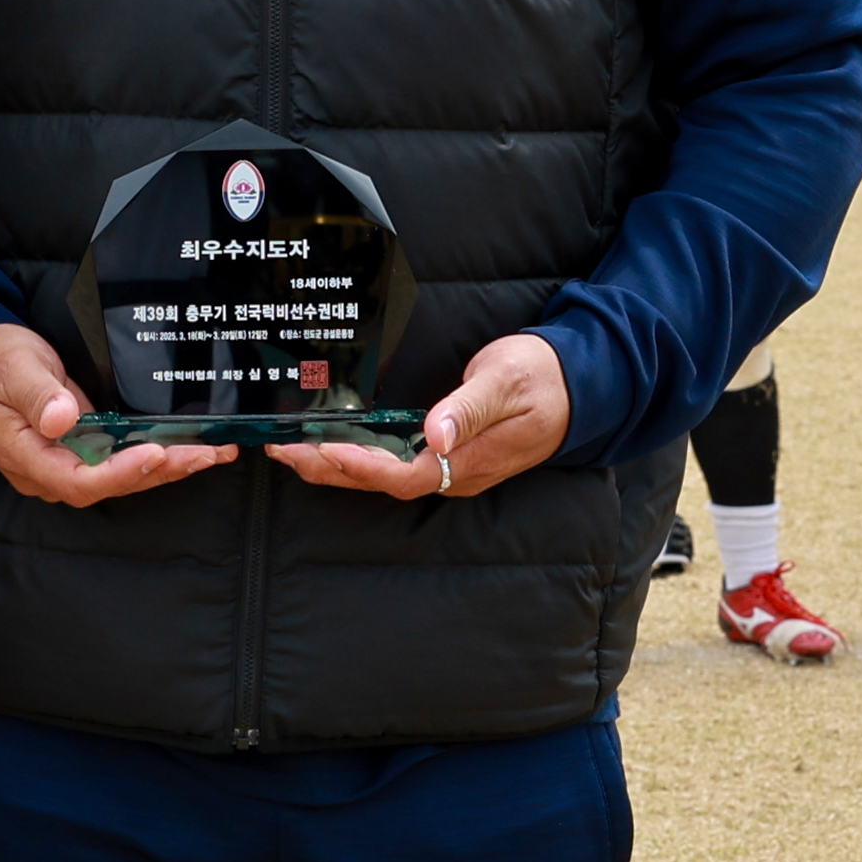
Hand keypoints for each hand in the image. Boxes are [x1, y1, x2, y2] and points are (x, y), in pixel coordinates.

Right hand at [0, 318, 227, 506]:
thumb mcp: (11, 368)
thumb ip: (37, 395)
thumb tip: (61, 418)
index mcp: (26, 456)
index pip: (78, 480)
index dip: (120, 473)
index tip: (154, 453)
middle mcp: (48, 469)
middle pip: (110, 484)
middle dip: (160, 471)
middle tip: (203, 454)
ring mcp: (64, 462)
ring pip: (121, 475)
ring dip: (167, 466)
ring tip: (210, 453)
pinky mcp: (80, 449)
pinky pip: (120, 459)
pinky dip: (155, 454)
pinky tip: (188, 445)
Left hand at [281, 332, 571, 501]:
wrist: (579, 386)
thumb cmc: (541, 379)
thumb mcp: (504, 383)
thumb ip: (468, 409)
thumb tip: (434, 435)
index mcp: (466, 463)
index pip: (400, 475)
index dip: (358, 467)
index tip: (319, 450)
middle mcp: (455, 474)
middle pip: (382, 482)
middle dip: (330, 470)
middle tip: (282, 452)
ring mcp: (453, 467)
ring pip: (386, 475)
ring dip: (339, 465)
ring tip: (293, 450)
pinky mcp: (450, 455)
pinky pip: (397, 462)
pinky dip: (362, 455)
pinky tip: (337, 442)